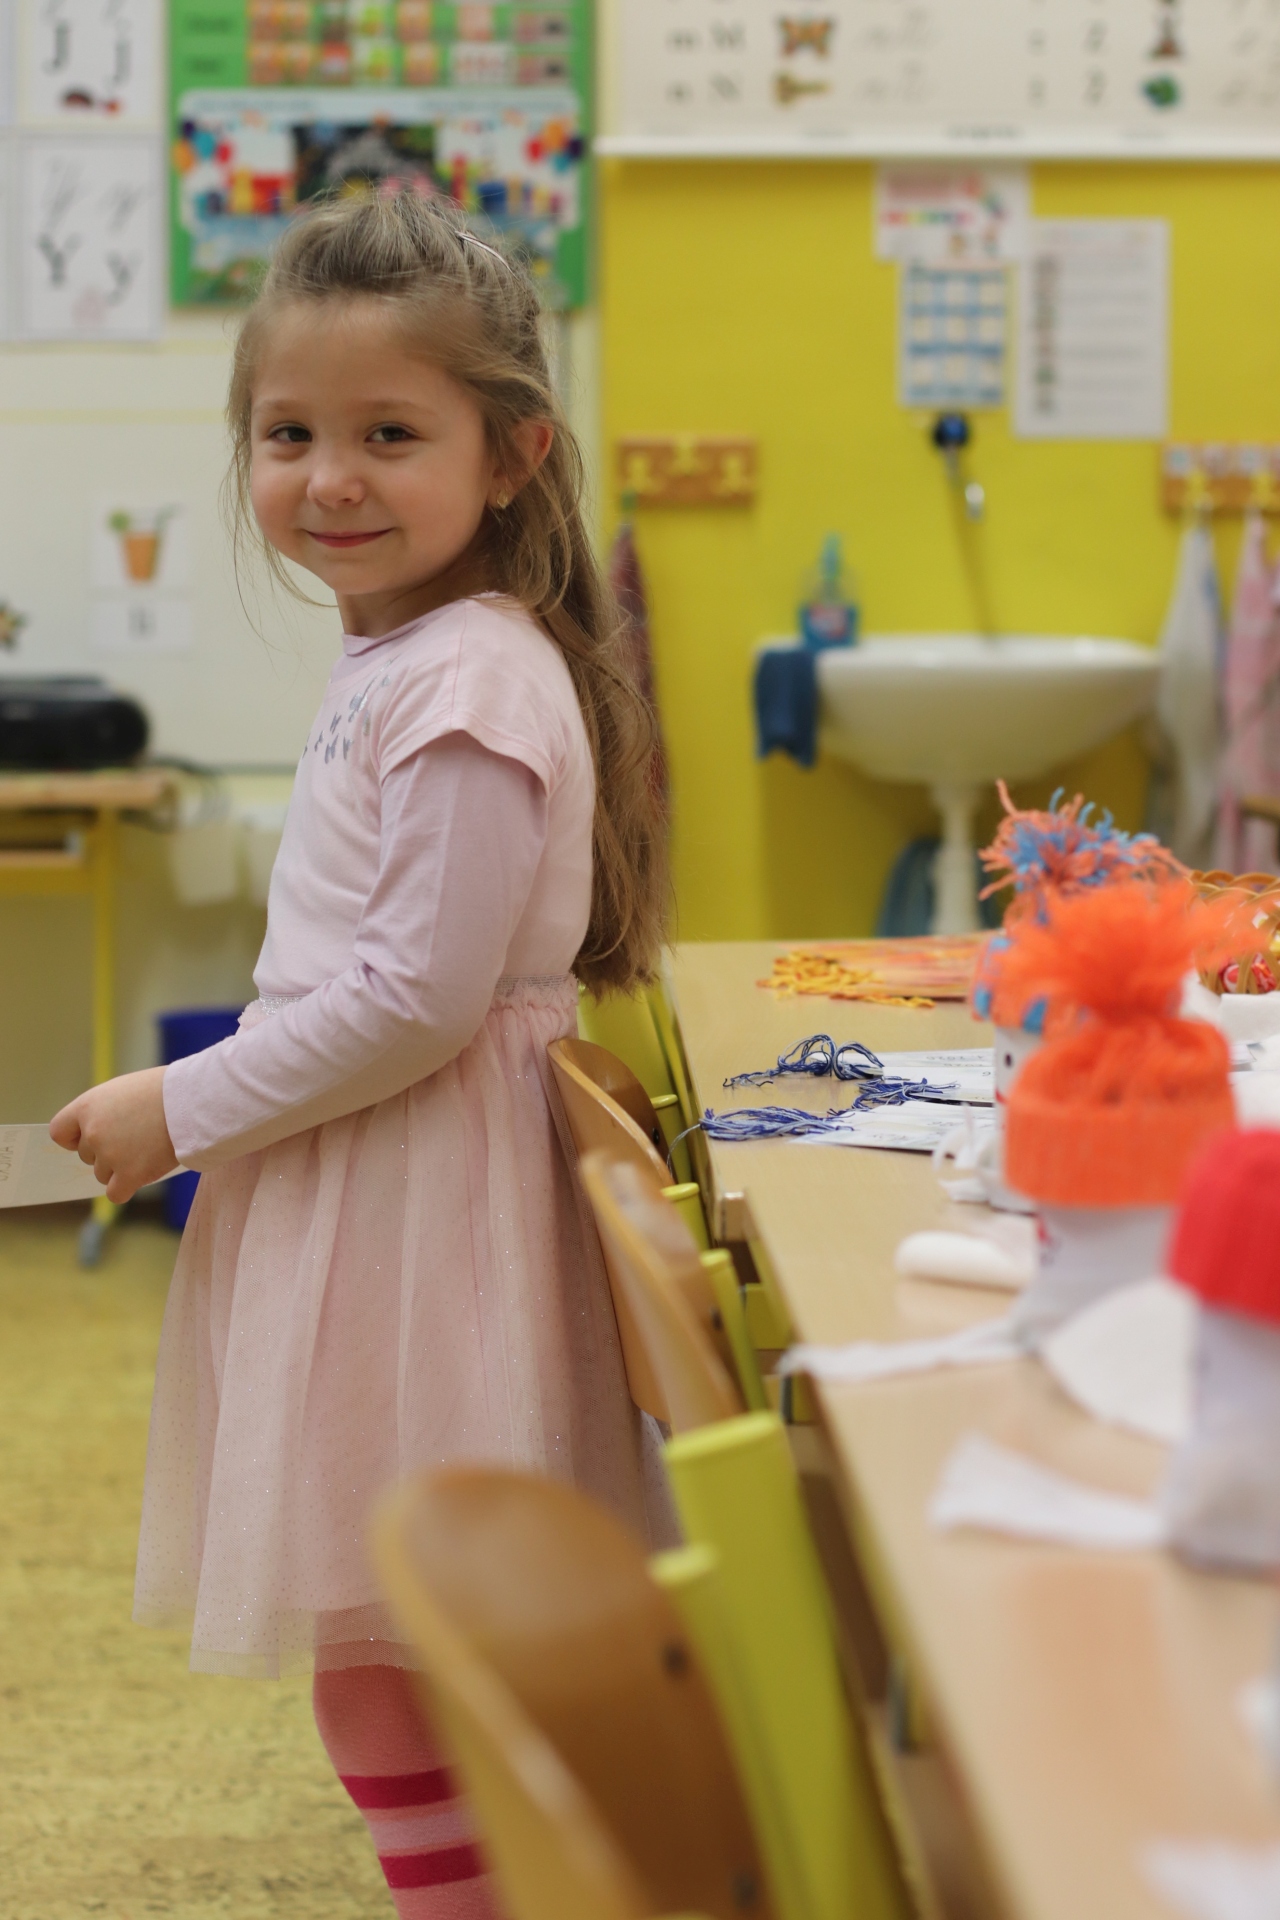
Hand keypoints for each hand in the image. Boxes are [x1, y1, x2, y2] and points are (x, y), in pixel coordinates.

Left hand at [50, 1067, 178, 1203]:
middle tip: (137, 1138)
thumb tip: (98, 1134)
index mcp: (88, 1106)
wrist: (194, 1100)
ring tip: (147, 1149)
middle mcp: (93, 1132)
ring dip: (121, 1168)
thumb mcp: (124, 1090)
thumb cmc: (166, 1091)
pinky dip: (127, 1187)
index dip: (75, 1137)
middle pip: (87, 1156)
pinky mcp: (129, 1175)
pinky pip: (115, 1193)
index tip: (93, 1137)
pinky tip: (144, 1172)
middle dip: (107, 1152)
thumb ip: (104, 1112)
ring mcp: (110, 1155)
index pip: (60, 1132)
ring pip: (102, 1175)